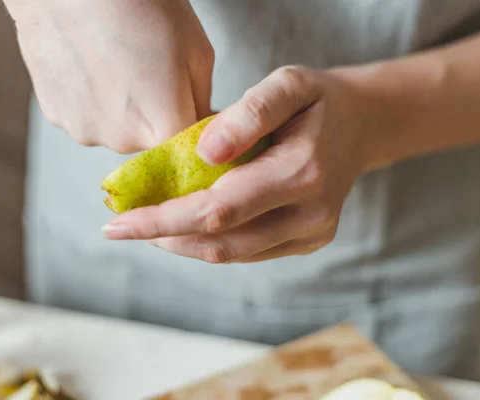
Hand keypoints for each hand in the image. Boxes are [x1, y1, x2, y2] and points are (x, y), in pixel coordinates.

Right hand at [5, 0, 213, 152]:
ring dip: (123, 107)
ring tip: (117, 62)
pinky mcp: (56, 116)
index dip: (193, 125)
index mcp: (164, 129)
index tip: (185, 97)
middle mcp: (123, 141)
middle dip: (157, 114)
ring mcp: (85, 130)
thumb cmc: (141, 6)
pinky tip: (91, 64)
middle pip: (151, 141)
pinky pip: (88, 117)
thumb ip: (202, 103)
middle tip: (149, 68)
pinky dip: (93, 98)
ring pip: (118, 130)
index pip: (190, 148)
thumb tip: (198, 126)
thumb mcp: (197, 52)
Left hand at [103, 66, 370, 262]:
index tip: (117, 224)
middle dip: (163, 236)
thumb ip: (250, 114)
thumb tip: (203, 152)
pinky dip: (209, 241)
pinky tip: (184, 225)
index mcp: (303, 173)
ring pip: (232, 253)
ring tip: (146, 225)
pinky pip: (248, 250)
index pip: (218, 210)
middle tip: (120, 225)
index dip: (163, 220)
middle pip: (221, 241)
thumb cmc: (318, 101)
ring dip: (182, 242)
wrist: (362, 125)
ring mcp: (311, 234)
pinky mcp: (307, 242)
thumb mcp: (288, 85)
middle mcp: (310, 215)